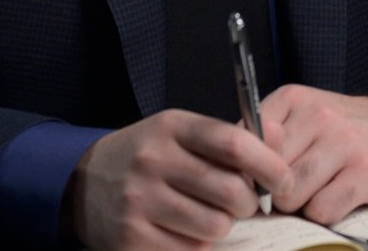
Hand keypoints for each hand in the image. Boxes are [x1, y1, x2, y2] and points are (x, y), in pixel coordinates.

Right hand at [65, 108, 290, 249]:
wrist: (83, 182)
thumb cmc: (148, 156)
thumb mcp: (182, 132)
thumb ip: (231, 136)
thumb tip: (279, 138)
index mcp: (172, 128)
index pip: (235, 144)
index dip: (270, 165)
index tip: (284, 180)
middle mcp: (153, 161)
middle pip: (231, 192)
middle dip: (249, 203)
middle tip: (244, 203)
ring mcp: (139, 202)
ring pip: (215, 227)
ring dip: (223, 227)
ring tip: (210, 215)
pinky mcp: (131, 238)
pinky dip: (198, 246)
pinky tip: (185, 231)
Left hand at [259, 85, 367, 226]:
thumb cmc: (343, 129)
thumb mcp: (302, 116)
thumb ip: (268, 136)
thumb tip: (235, 170)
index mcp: (294, 99)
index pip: (247, 142)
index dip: (248, 168)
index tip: (259, 175)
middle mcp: (318, 116)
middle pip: (268, 175)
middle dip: (274, 190)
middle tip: (294, 185)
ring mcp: (344, 143)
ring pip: (291, 196)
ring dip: (299, 204)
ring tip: (316, 189)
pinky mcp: (366, 172)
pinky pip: (322, 210)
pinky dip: (325, 212)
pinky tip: (337, 195)